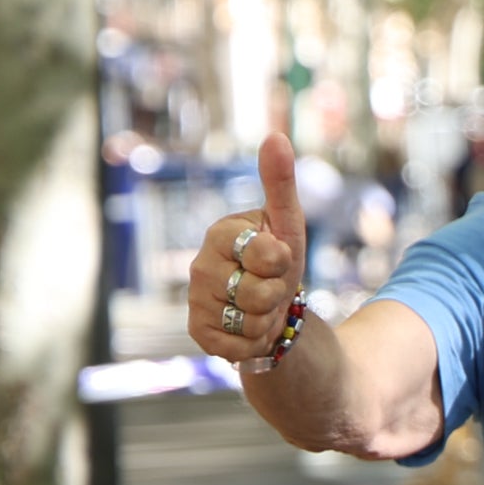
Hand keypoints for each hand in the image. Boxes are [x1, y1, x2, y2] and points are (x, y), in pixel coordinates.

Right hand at [188, 134, 308, 364]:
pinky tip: (247, 330)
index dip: (282, 263)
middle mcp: (199, 265)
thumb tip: (276, 136)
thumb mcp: (287, 225)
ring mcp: (196, 300)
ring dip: (266, 321)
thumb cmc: (278, 261)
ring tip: (259, 308)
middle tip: (269, 288)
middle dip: (276, 295)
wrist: (271, 309)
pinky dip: (253, 344)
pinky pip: (238, 348)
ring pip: (249, 323)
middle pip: (258, 294)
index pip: (267, 256)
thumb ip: (281, 184)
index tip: (277, 259)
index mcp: (220, 233)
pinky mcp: (198, 332)